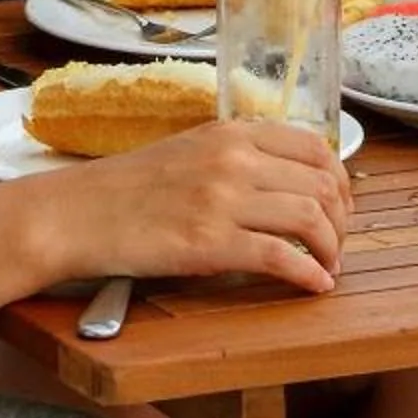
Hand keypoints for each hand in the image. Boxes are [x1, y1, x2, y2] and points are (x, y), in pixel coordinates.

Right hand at [19, 119, 350, 295]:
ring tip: (329, 266)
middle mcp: (234, 159)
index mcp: (232, 132)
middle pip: (321, 184)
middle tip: (338, 243)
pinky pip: (279, 257)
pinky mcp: (208, 243)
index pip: (316, 146)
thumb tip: (287, 182)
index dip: (340, 181)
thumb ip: (237, 158)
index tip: (342, 206)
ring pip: (309, 218)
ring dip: (331, 248)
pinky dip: (308, 273)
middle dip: (342, 220)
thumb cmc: (127, 189)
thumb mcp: (189, 151)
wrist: (76, 214)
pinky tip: (315, 285)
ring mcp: (222, 199)